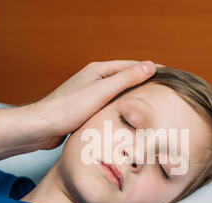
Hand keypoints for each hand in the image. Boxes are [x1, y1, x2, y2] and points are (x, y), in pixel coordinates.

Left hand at [32, 60, 158, 149]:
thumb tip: (151, 66)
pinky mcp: (84, 108)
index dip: (150, 69)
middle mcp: (93, 79)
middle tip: (163, 89)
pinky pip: (108, 104)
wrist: (42, 127)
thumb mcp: (102, 91)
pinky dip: (121, 107)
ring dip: (132, 95)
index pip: (131, 65)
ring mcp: (88, 94)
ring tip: (149, 103)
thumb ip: (127, 78)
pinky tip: (126, 117)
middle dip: (143, 81)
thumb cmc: (69, 108)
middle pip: (124, 77)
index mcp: (98, 70)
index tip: (169, 74)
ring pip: (116, 93)